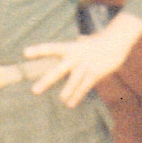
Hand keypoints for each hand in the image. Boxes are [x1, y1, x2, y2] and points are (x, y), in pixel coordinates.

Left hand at [25, 11, 141, 108]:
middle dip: (46, 81)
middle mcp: (75, 57)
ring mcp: (85, 66)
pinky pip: (84, 87)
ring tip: (60, 101)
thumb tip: (79, 39)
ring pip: (72, 82)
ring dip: (66, 92)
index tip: (25, 53)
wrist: (116, 41)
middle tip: (34, 91)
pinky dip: (77, 96)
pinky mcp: (95, 73)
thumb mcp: (85, 41)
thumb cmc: (99, 42)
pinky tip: (70, 104)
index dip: (38, 50)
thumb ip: (79, 43)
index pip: (51, 48)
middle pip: (58, 70)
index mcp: (70, 48)